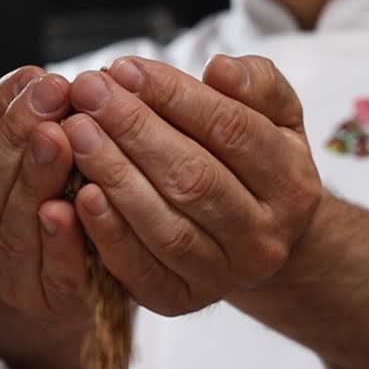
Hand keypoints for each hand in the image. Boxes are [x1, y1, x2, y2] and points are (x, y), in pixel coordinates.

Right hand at [0, 66, 91, 326]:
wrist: (84, 276)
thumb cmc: (47, 198)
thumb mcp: (13, 155)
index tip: (31, 75)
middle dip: (15, 136)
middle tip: (54, 93)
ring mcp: (10, 282)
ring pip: (13, 230)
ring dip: (37, 179)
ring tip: (64, 137)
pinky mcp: (55, 306)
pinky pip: (56, 273)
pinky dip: (63, 239)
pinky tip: (77, 204)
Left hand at [61, 55, 321, 315]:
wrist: (253, 239)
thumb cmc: (253, 163)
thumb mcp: (274, 117)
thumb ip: (258, 84)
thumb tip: (221, 69)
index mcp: (293, 184)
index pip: (231, 130)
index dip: (175, 96)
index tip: (124, 68)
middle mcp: (265, 238)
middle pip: (194, 178)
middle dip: (133, 129)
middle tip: (86, 93)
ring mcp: (224, 277)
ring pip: (165, 226)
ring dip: (114, 176)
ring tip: (75, 132)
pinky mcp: (181, 301)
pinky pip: (140, 270)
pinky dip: (108, 233)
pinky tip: (78, 194)